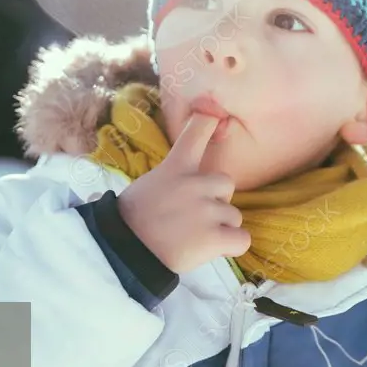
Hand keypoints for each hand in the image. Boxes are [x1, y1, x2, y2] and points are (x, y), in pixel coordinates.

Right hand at [117, 113, 250, 273]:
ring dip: (221, 228)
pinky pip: (242, 239)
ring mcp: (206, 210)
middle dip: (217, 200)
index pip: (195, 133)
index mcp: (176, 168)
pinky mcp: (213, 237)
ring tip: (194, 238)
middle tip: (193, 217)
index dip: (207, 122)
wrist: (124, 251)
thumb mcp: (151, 184)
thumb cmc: (134, 220)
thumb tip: (194, 185)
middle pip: (227, 185)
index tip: (214, 115)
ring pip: (234, 216)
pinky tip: (215, 249)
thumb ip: (175, 178)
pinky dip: (233, 246)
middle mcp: (195, 184)